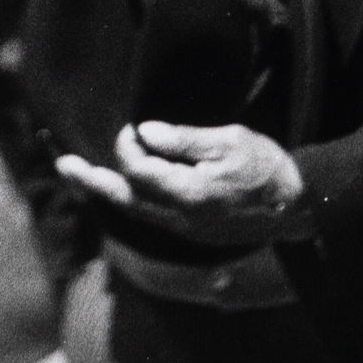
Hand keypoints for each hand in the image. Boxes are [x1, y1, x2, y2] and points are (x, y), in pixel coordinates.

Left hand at [56, 122, 313, 246]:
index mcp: (187, 194)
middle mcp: (180, 219)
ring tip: (80, 176)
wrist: (301, 208)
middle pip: (124, 200)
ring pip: (135, 212)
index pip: (137, 170)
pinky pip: (151, 217)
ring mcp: (186, 231)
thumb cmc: (268, 168)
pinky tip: (122, 189)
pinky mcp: (194, 233)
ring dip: (107, 192)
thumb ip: (183, 139)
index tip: (131, 128)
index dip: (127, 145)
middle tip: (62, 165)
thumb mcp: (229, 141)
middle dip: (91, 181)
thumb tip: (143, 133)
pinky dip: (131, 201)